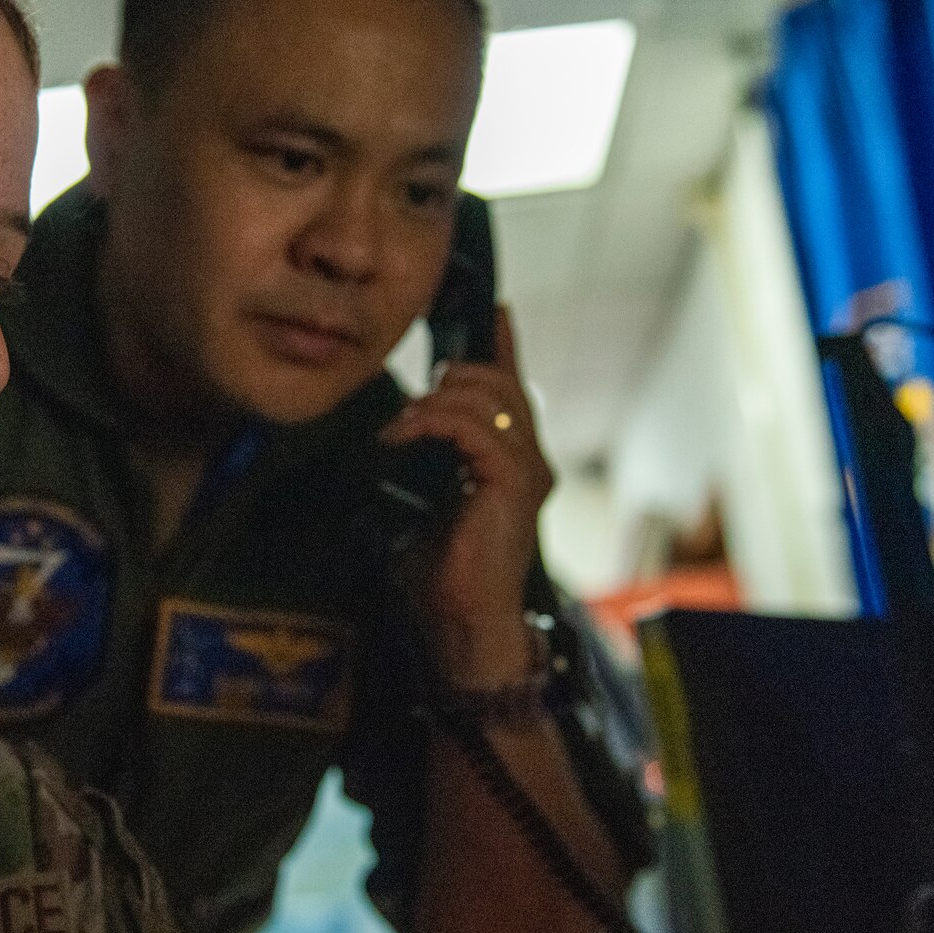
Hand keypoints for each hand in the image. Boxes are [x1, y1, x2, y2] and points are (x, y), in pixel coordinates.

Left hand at [377, 306, 553, 686]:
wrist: (464, 621)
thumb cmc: (446, 573)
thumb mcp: (434, 500)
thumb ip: (436, 461)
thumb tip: (401, 428)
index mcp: (517, 462)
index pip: (516, 389)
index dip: (506, 346)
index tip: (496, 311)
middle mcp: (532, 460)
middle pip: (501, 383)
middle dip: (455, 374)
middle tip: (414, 396)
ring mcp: (528, 470)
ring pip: (488, 397)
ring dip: (435, 400)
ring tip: (401, 424)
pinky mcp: (513, 483)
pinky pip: (473, 427)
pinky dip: (432, 421)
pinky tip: (401, 436)